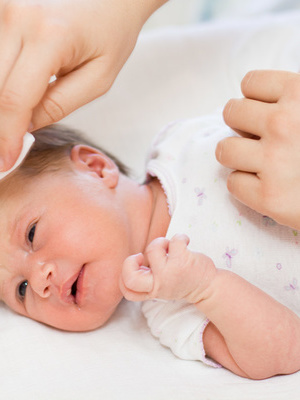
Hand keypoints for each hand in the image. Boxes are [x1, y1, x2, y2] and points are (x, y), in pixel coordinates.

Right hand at [0, 0, 165, 169]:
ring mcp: (5, 7)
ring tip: (11, 127)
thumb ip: (59, 105)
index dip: (6, 137)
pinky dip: (1, 82)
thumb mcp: (98, 79)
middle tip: (4, 151)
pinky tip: (12, 99)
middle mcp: (17, 16)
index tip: (5, 162)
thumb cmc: (112, 34)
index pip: (15, 99)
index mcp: (49, 37)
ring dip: (0, 104)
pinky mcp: (2, 8)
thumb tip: (24, 126)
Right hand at [120, 234, 215, 302]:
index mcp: (152, 290)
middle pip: (131, 278)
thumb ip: (149, 276)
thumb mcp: (163, 284)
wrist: (208, 286)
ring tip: (170, 246)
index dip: (125, 274)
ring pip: (152, 249)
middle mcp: (159, 284)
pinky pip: (174, 240)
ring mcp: (170, 273)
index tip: (139, 265)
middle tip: (142, 256)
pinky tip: (185, 243)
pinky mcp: (183, 261)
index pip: (127, 290)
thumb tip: (137, 258)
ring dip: (160, 242)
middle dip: (130, 261)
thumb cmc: (182, 280)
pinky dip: (181, 237)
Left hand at [216, 70, 299, 228]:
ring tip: (258, 162)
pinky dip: (246, 185)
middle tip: (260, 138)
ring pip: (224, 150)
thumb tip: (266, 96)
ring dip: (238, 156)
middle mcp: (284, 125)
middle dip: (243, 126)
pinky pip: (233, 183)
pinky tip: (267, 185)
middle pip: (231, 114)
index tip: (268, 112)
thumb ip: (295, 97)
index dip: (256, 100)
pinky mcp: (269, 198)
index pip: (250, 83)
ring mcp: (275, 162)